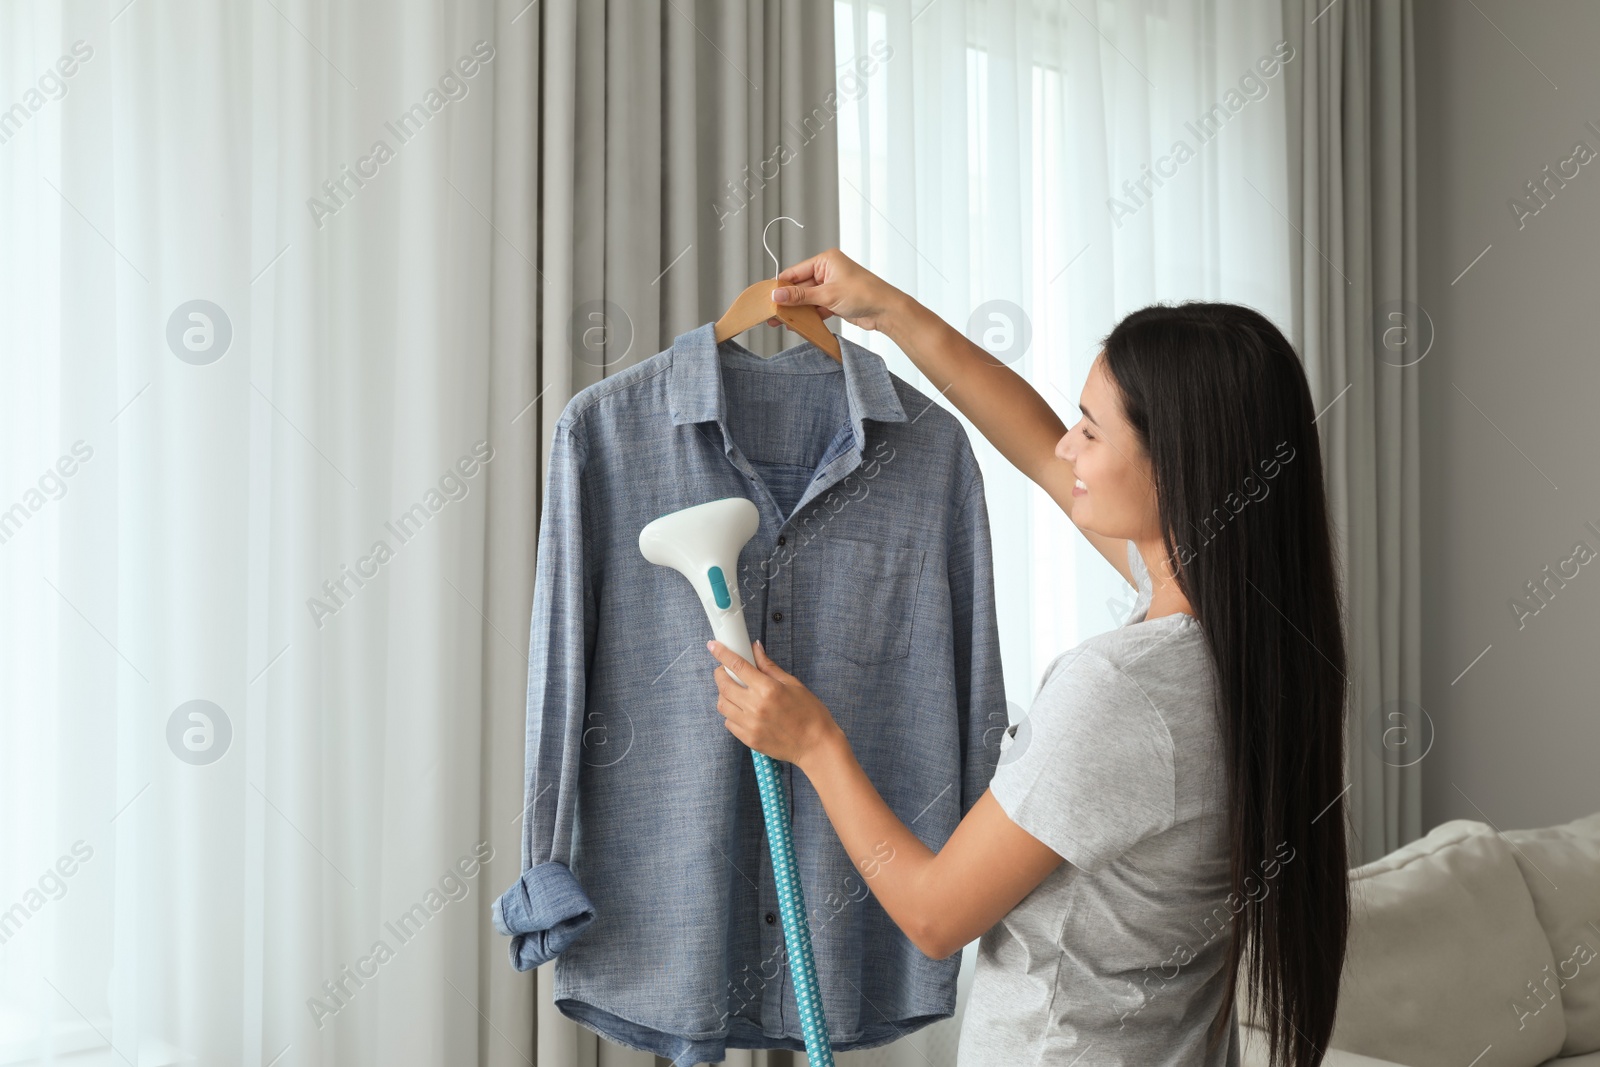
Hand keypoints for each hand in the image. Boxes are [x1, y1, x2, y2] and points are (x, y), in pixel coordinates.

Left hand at [707, 639, 841, 769]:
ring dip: (724, 694)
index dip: (722, 653)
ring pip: (722, 705)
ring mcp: (750, 725)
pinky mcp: (748, 739)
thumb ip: (769, 667)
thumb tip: (755, 649)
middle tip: (725, 670)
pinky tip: (742, 710)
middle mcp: (755, 707)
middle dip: (720, 673)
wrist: (816, 745)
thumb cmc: (810, 713)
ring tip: (735, 691)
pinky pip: (729, 722)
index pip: (737, 665)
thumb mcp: (792, 684)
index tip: (713, 646)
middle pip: (723, 685)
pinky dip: (731, 713)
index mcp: (768, 689)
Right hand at [760, 247, 906, 332]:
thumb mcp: (827, 295)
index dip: (781, 285)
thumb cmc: (864, 294)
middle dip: (787, 300)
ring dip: (797, 310)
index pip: (796, 272)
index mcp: (826, 260)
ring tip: (781, 322)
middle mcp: (828, 271)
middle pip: (800, 286)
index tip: (767, 297)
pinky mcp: (835, 301)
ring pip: (808, 298)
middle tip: (772, 314)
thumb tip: (777, 296)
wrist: (886, 310)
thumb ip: (800, 296)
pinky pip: (816, 307)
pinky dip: (808, 315)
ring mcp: (832, 286)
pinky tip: (798, 325)